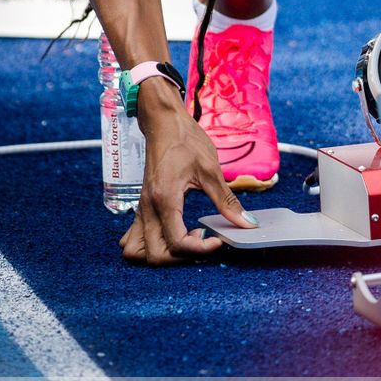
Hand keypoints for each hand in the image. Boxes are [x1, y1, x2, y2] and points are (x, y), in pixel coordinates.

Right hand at [119, 93, 255, 265]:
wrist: (164, 122)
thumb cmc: (185, 140)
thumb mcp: (211, 169)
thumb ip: (227, 201)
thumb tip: (247, 223)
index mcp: (165, 199)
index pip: (178, 242)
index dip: (201, 249)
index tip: (218, 241)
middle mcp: (147, 208)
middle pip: (155, 255)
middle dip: (182, 258)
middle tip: (204, 242)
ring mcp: (141, 209)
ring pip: (137, 251)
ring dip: (163, 255)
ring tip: (187, 241)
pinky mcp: (142, 207)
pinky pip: (134, 238)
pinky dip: (151, 245)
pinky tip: (174, 234)